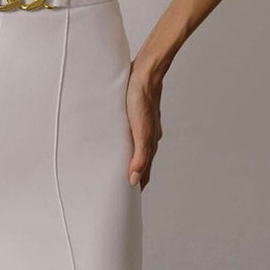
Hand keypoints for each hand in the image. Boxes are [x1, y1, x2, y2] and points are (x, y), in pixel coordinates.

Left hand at [125, 59, 163, 190]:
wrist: (146, 72)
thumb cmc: (142, 98)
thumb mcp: (140, 130)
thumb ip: (139, 155)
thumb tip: (133, 179)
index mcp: (150, 141)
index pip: (145, 170)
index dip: (138, 183)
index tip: (130, 197)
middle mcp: (148, 134)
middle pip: (141, 159)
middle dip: (134, 172)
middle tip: (121, 184)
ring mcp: (143, 122)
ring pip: (137, 145)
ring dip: (129, 156)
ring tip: (119, 164)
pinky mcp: (135, 111)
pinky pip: (131, 131)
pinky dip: (126, 140)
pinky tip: (119, 137)